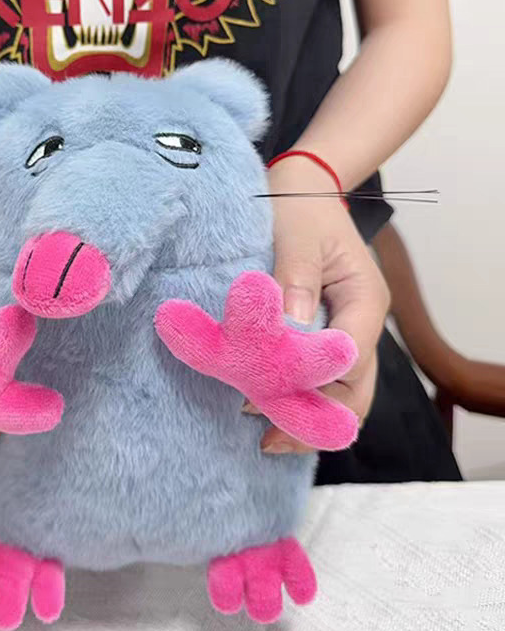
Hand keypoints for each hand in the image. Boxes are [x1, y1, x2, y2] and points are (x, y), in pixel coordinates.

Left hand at [259, 157, 390, 453]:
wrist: (302, 188)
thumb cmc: (301, 207)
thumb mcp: (297, 235)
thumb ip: (293, 279)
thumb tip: (289, 327)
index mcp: (364, 300)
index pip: (348, 357)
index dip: (312, 383)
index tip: (267, 400)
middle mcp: (361, 323)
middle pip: (354, 388)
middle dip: (317, 419)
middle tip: (270, 442)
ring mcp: (344, 331)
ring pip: (340, 390)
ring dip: (307, 415)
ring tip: (266, 439)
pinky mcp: (323, 333)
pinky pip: (320, 377)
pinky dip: (299, 397)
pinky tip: (267, 410)